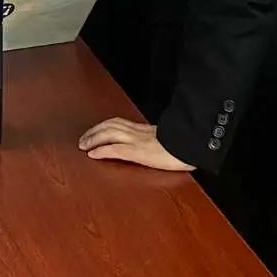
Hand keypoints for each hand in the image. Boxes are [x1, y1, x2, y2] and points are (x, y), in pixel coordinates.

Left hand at [78, 118, 194, 171]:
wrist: (192, 146)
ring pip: (108, 134)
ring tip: (83, 144)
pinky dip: (101, 150)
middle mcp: (139, 132)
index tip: (97, 130)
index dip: (106, 126)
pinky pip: (115, 149)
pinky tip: (92, 154)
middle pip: (110, 125)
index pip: (120, 123)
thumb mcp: (170, 141)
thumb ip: (160, 141)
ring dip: (93, 138)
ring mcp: (137, 141)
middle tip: (83, 138)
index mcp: (146, 130)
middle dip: (94, 131)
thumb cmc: (185, 146)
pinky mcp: (137, 152)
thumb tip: (160, 146)